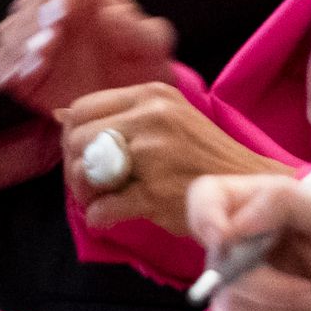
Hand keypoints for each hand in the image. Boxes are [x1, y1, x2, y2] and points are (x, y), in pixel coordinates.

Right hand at [0, 0, 175, 114]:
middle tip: (49, 46)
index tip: (62, 12)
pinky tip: (17, 80)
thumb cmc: (140, 63)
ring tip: (38, 66)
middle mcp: (52, 6)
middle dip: (35, 23)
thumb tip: (112, 15)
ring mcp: (31, 37)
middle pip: (29, 3)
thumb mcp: (155, 47)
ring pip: (8, 32)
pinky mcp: (17, 67)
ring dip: (19, 48)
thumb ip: (144, 30)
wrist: (126, 103)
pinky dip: (3, 71)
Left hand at [58, 84, 293, 235]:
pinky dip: (100, 215)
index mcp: (152, 95)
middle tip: (91, 184)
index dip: (74, 134)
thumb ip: (121, 115)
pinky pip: (103, 206)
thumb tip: (61, 116)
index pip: (82, 107)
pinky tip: (112, 215)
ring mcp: (153, 154)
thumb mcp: (167, 117)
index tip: (86, 154)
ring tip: (102, 199)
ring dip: (85, 192)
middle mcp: (151, 117)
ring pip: (83, 171)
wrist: (248, 187)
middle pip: (76, 138)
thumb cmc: (203, 156)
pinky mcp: (155, 193)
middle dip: (75, 166)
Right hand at [165, 174, 310, 310]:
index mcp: (260, 207)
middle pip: (218, 261)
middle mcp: (240, 246)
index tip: (225, 238)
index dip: (204, 214)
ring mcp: (235, 289)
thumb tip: (233, 224)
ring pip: (230, 302)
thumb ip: (286, 201)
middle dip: (271, 286)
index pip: (205, 197)